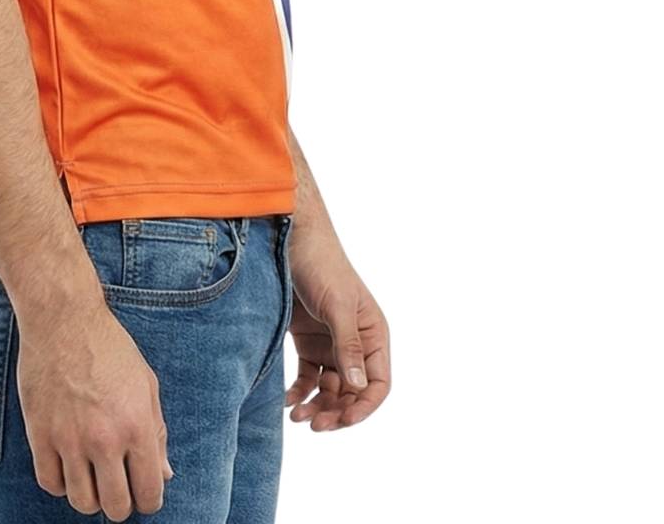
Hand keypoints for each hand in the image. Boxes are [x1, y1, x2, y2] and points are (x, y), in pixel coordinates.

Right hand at [16, 293, 173, 517]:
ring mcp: (70, 439)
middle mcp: (105, 439)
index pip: (149, 494)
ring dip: (90, 496)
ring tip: (91, 476)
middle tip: (117, 487)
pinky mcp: (40, 435)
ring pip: (82, 503)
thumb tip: (164, 475)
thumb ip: (157, 434)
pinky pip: (51, 484)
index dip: (148, 500)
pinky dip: (61, 483)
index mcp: (137, 426)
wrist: (63, 319)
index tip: (142, 493)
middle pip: (115, 507)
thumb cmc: (109, 348)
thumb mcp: (146, 384)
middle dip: (120, 504)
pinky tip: (67, 465)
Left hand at [284, 234, 389, 431]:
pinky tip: (286, 401)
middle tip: (314, 424)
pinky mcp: (307, 342)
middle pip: (352, 392)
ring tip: (297, 417)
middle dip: (336, 412)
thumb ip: (348, 345)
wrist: (289, 239)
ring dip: (317, 406)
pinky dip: (299, 391)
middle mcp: (355, 343)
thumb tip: (358, 386)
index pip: (377, 383)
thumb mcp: (337, 305)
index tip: (344, 420)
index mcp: (373, 334)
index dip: (364, 406)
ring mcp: (330, 344)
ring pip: (329, 390)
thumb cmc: (322, 265)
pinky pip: (308, 377)